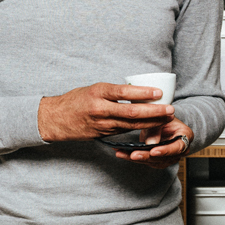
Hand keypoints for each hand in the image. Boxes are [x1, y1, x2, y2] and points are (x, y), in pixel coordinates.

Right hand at [37, 82, 173, 142]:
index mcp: (97, 93)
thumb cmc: (75, 100)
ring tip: (166, 118)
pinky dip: (139, 129)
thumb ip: (113, 92)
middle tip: (170, 109)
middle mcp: (100, 109)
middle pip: (131, 113)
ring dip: (151, 123)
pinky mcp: (103, 134)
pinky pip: (124, 132)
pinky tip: (152, 127)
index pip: (124, 92)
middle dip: (154, 112)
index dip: (143, 93)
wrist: (55, 120)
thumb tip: (137, 92)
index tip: (159, 92)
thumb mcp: (93, 89)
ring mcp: (102, 124)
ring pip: (131, 125)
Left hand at [114, 118, 193, 169]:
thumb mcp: (162, 117)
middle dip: (146, 156)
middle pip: (163, 158)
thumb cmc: (166, 118)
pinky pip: (146, 161)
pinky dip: (133, 158)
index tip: (153, 151)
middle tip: (133, 155)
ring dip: (137, 158)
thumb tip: (150, 143)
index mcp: (185, 137)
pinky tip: (122, 153)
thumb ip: (156, 129)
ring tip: (122, 153)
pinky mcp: (159, 161)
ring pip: (153, 162)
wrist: (165, 123)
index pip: (178, 147)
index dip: (165, 150)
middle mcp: (180, 150)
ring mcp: (169, 157)